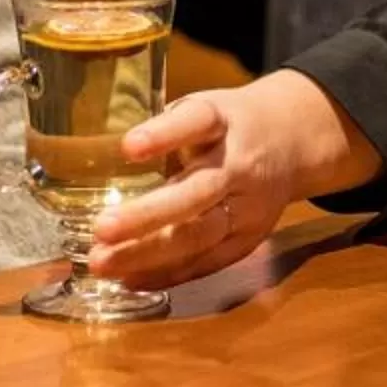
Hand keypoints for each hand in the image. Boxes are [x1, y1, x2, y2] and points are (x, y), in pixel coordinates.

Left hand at [87, 71, 382, 288]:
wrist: (294, 141)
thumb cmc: (228, 125)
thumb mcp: (201, 108)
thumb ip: (161, 131)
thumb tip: (93, 159)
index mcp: (223, 120)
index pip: (196, 122)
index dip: (164, 135)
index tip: (128, 147)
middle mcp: (239, 164)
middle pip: (196, 193)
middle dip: (147, 215)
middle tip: (101, 229)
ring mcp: (249, 206)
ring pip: (200, 235)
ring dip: (148, 254)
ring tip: (103, 263)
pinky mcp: (250, 238)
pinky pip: (207, 262)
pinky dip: (167, 274)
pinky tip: (129, 279)